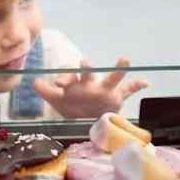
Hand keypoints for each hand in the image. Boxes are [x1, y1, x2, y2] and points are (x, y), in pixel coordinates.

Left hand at [34, 57, 148, 118]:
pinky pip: (130, 88)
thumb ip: (45, 91)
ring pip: (112, 78)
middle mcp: (90, 84)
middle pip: (87, 73)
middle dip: (86, 68)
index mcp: (75, 84)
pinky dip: (138, 84)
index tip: (59, 83)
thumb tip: (33, 82)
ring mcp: (104, 89)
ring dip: (118, 70)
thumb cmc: (73, 106)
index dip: (64, 78)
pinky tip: (146, 82)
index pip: (69, 76)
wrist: (90, 119)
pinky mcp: (117, 96)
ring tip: (125, 60)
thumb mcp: (58, 100)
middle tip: (85, 63)